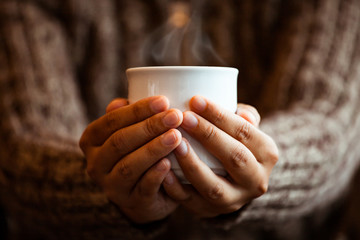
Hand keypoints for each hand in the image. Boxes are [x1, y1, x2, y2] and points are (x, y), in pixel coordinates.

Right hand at [79, 96, 182, 223]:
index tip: (163, 101)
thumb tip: (121, 102)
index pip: (112, 121)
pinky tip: (169, 162)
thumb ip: (126, 116)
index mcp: (91, 141)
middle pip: (120, 142)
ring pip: (129, 166)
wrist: (146, 192)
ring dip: (153, 149)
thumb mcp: (130, 131)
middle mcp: (95, 164)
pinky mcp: (131, 202)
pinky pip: (143, 188)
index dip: (137, 110)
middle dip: (149, 127)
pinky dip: (155, 175)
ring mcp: (111, 186)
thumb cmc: (137, 151)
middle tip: (175, 116)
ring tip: (176, 136)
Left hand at [162, 96, 277, 217]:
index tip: (195, 100)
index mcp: (267, 154)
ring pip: (214, 186)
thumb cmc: (232, 141)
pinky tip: (163, 170)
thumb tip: (242, 114)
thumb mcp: (245, 127)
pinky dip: (176, 187)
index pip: (245, 132)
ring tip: (175, 143)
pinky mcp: (211, 212)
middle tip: (184, 118)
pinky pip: (192, 202)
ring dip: (193, 164)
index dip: (220, 116)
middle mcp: (256, 181)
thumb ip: (245, 116)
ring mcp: (234, 200)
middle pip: (235, 157)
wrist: (230, 179)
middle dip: (208, 135)